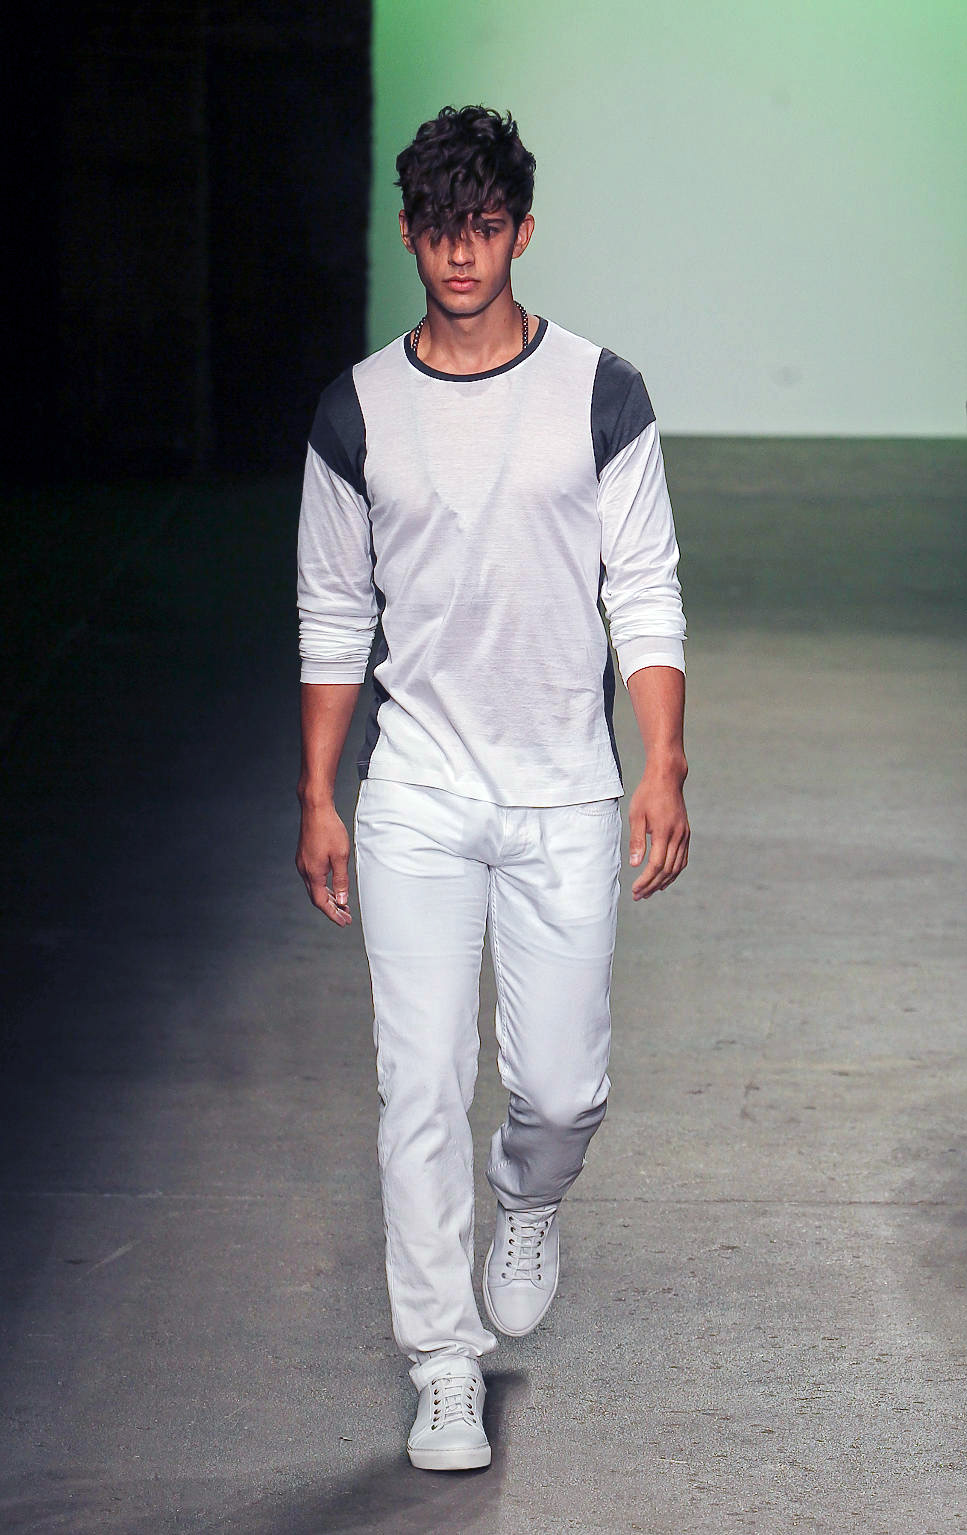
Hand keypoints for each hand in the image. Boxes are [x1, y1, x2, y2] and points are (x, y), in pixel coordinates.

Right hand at [296, 802, 352, 926]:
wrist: (315, 809)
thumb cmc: (329, 829)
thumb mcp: (341, 857)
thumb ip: (341, 880)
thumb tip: (343, 900)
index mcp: (313, 873)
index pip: (321, 902)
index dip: (333, 914)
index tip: (344, 922)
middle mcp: (304, 870)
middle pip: (317, 897)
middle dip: (332, 909)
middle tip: (346, 917)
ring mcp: (303, 863)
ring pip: (315, 888)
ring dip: (328, 898)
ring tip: (342, 904)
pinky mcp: (304, 856)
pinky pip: (313, 878)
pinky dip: (324, 886)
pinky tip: (333, 886)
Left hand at [628, 762, 688, 899]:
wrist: (667, 778)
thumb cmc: (648, 794)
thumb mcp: (636, 815)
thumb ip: (637, 841)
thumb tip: (634, 864)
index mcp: (664, 832)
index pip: (656, 865)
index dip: (645, 880)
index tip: (635, 890)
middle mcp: (678, 836)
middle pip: (666, 870)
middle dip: (652, 885)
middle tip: (639, 896)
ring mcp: (684, 835)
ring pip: (677, 867)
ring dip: (663, 882)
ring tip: (650, 892)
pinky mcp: (686, 833)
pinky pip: (682, 859)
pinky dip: (674, 872)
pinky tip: (664, 879)